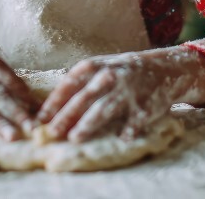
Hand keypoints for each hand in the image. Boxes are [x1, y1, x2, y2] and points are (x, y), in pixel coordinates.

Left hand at [36, 47, 204, 141]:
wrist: (163, 68)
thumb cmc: (122, 72)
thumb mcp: (100, 68)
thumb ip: (80, 84)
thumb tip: (51, 110)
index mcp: (95, 66)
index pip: (69, 83)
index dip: (54, 101)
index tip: (41, 118)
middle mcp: (110, 76)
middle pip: (84, 98)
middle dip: (66, 116)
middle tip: (52, 132)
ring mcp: (127, 90)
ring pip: (105, 109)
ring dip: (88, 124)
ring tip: (75, 137)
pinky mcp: (145, 105)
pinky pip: (134, 120)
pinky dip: (127, 130)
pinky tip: (120, 139)